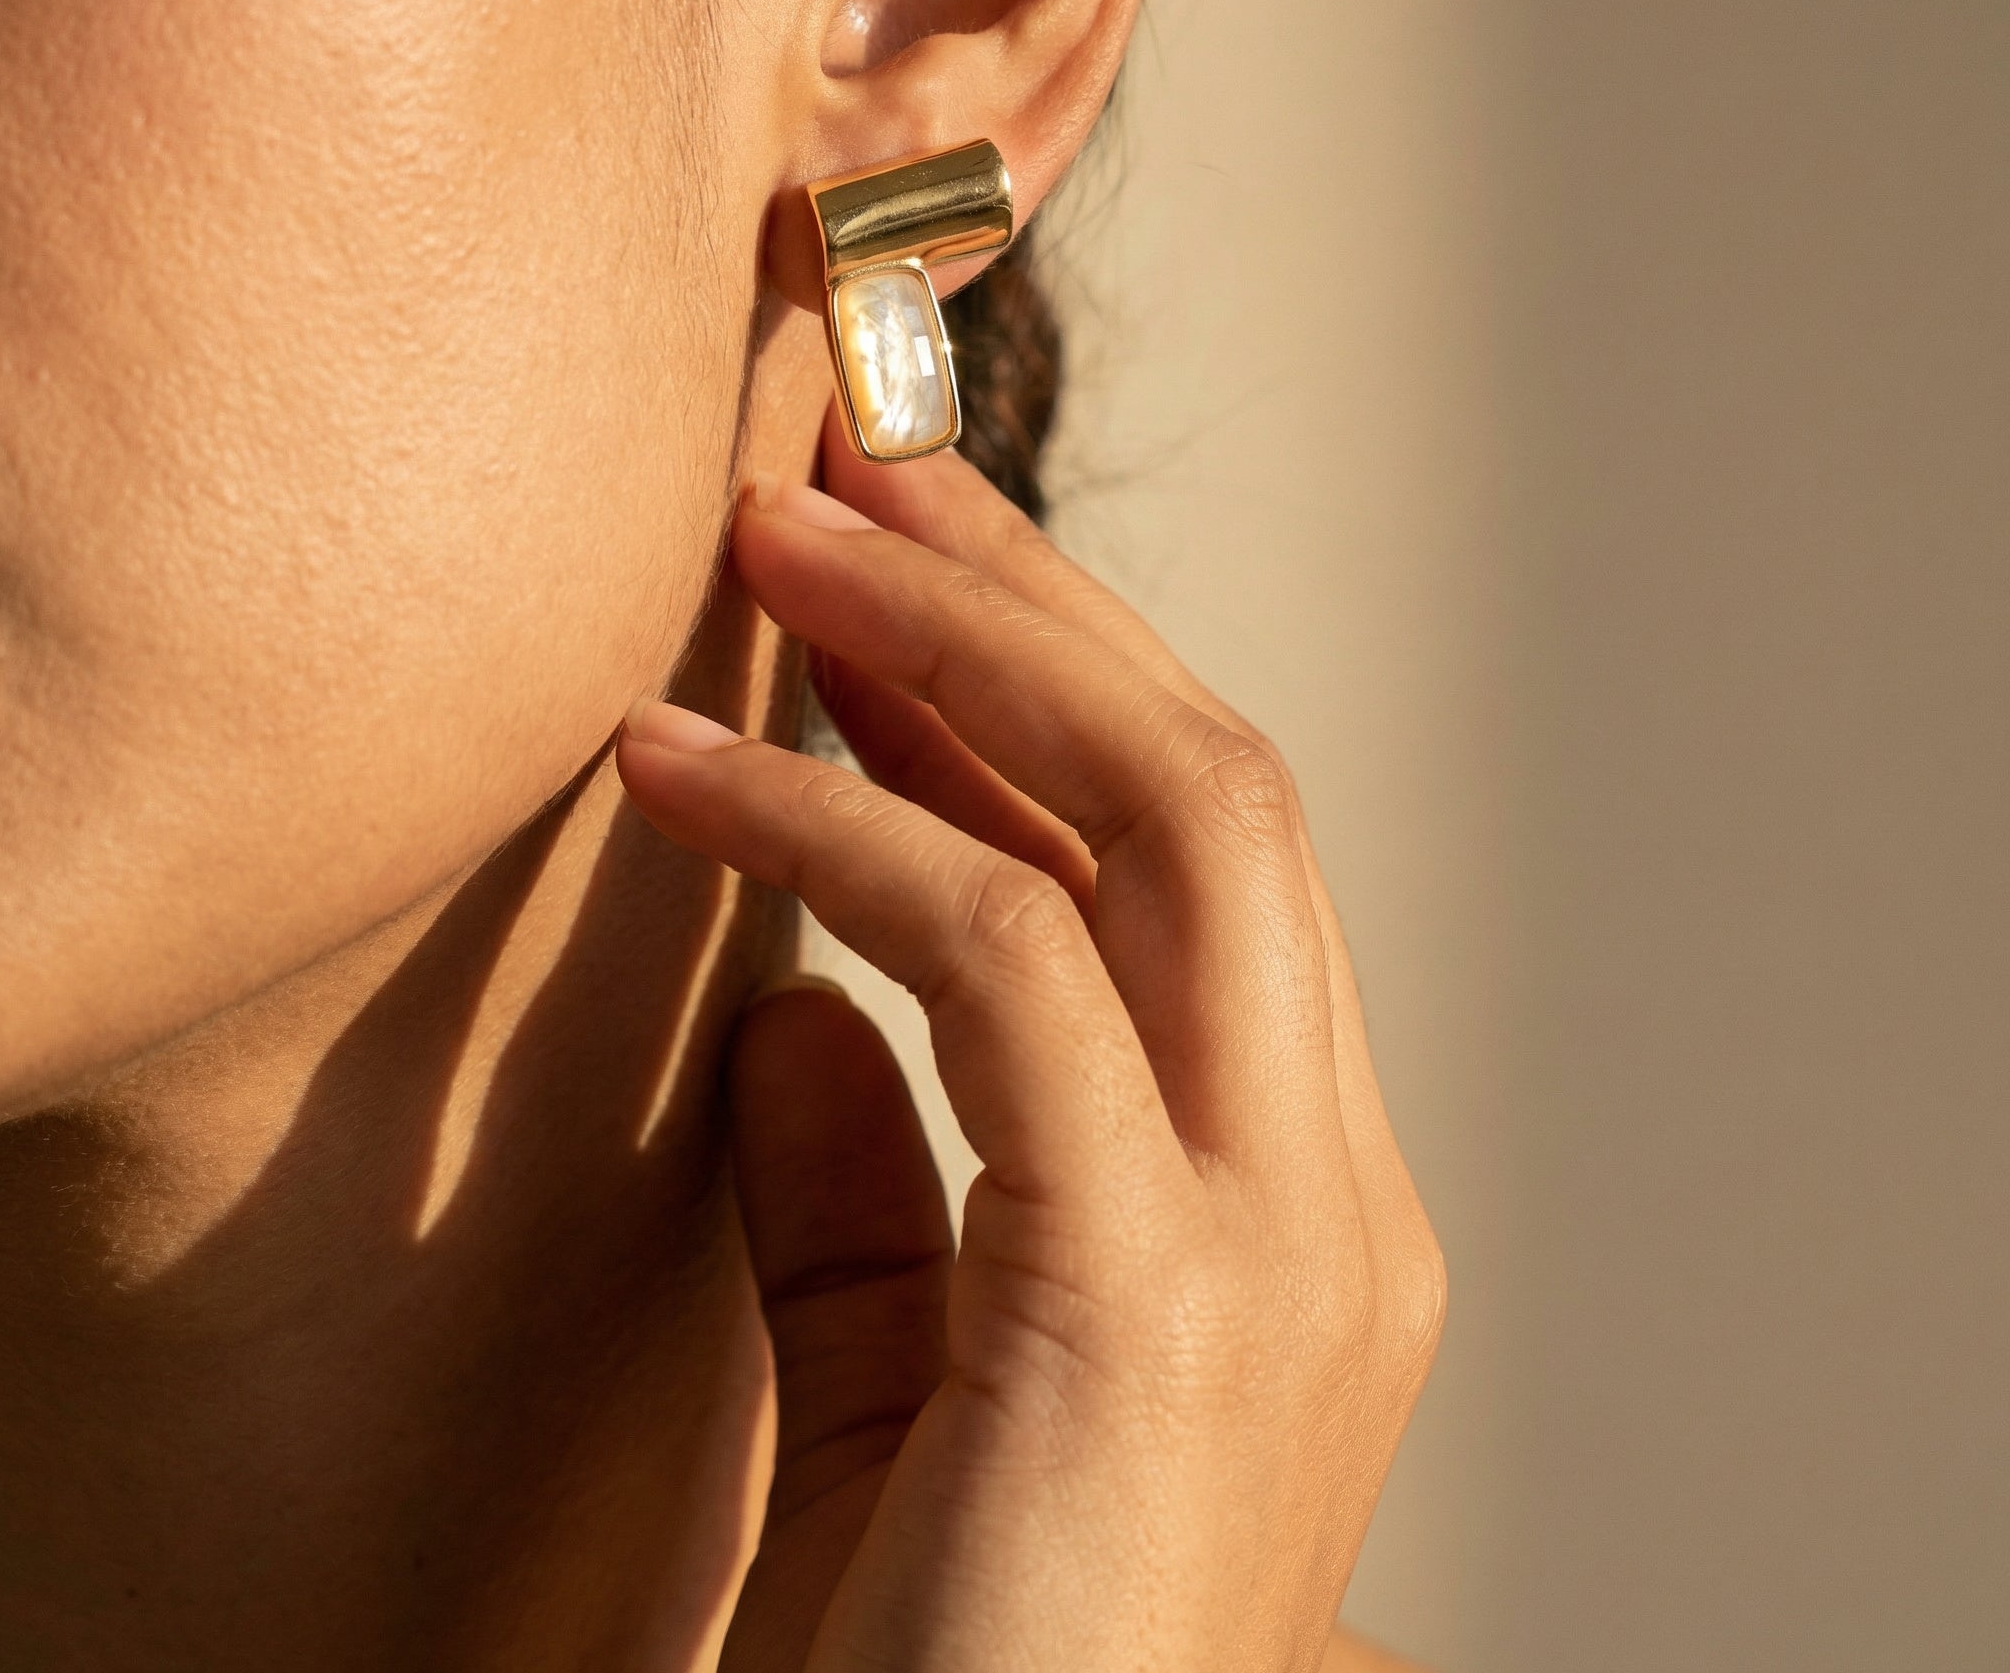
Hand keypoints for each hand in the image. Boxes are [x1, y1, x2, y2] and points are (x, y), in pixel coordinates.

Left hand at [616, 418, 1444, 1672]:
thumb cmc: (943, 1661)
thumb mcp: (911, 1384)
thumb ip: (879, 1197)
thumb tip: (796, 1018)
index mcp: (1295, 1204)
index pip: (1204, 860)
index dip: (1052, 687)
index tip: (902, 573)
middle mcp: (1334, 1194)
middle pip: (1223, 786)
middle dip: (1038, 602)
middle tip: (865, 464)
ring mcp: (1283, 1241)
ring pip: (1180, 821)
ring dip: (966, 650)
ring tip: (784, 537)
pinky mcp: (1165, 1300)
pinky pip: (1002, 967)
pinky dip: (840, 837)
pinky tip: (684, 774)